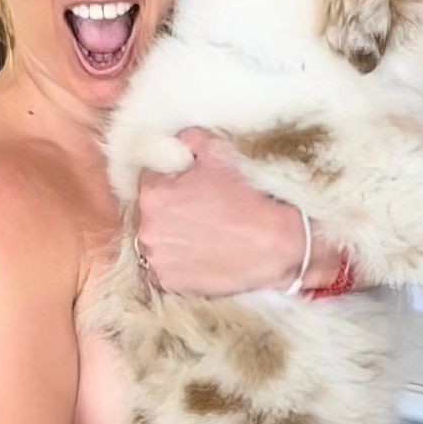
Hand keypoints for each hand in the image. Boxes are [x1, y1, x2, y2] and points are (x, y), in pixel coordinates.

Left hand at [133, 127, 331, 294]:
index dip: (171, 183)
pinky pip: (164, 268)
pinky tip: (201, 256)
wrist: (275, 245)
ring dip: (171, 238)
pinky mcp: (169, 283)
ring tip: (201, 237)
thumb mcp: (220, 155)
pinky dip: (178, 263)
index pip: (149, 181)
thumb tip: (176, 143)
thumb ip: (189, 140)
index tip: (189, 191)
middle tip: (199, 214)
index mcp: (154, 194)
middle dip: (169, 211)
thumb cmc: (248, 199)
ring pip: (155, 242)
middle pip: (149, 213)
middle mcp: (147, 228)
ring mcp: (157, 258)